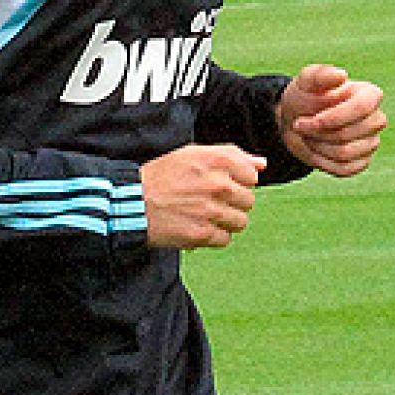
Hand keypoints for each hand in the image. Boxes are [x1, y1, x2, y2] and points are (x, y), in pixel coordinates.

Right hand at [140, 143, 265, 248]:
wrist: (132, 202)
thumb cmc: (161, 177)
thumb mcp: (192, 155)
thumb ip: (231, 156)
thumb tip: (262, 164)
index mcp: (215, 160)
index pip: (252, 175)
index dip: (238, 181)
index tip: (220, 183)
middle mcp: (217, 184)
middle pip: (248, 200)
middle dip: (232, 202)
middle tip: (207, 200)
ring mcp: (211, 210)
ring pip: (240, 222)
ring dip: (225, 221)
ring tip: (203, 215)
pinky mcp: (202, 234)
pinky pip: (225, 239)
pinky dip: (213, 236)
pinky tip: (197, 226)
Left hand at [278, 64, 384, 176]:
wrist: (295, 120)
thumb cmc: (305, 96)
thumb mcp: (306, 81)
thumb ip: (321, 75)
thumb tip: (341, 75)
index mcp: (369, 95)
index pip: (362, 108)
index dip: (334, 117)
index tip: (311, 119)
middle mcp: (376, 119)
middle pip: (348, 134)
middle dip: (318, 132)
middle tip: (301, 124)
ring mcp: (371, 143)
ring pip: (345, 154)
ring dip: (317, 146)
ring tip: (309, 134)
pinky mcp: (362, 162)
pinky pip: (344, 169)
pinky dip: (322, 162)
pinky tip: (316, 149)